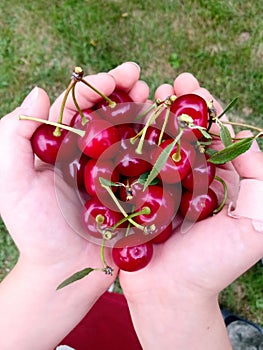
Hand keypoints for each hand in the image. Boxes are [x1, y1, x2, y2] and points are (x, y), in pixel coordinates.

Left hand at [0, 62, 148, 349]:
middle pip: (106, 113)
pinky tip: (168, 131)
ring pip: (128, 131)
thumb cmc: (36, 232)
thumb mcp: (12, 186)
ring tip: (156, 97)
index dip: (96, 87)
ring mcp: (112, 169)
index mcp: (60, 146)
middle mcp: (87, 153)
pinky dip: (157, 142)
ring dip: (143, 111)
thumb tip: (40, 94)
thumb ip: (12, 139)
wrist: (64, 272)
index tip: (117, 77)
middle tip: (141, 79)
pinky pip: (145, 160)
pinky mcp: (131, 187)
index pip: (77, 106)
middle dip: (123, 91)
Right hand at [119, 73, 262, 349]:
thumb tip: (243, 138)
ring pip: (156, 142)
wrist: (170, 293)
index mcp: (216, 180)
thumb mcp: (254, 223)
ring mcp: (157, 184)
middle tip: (174, 83)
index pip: (213, 137)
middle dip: (180, 106)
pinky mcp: (133, 194)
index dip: (206, 111)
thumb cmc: (213, 264)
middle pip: (183, 133)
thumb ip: (257, 178)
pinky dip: (128, 140)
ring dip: (154, 116)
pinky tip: (124, 122)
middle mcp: (187, 178)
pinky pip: (131, 162)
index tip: (196, 89)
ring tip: (151, 93)